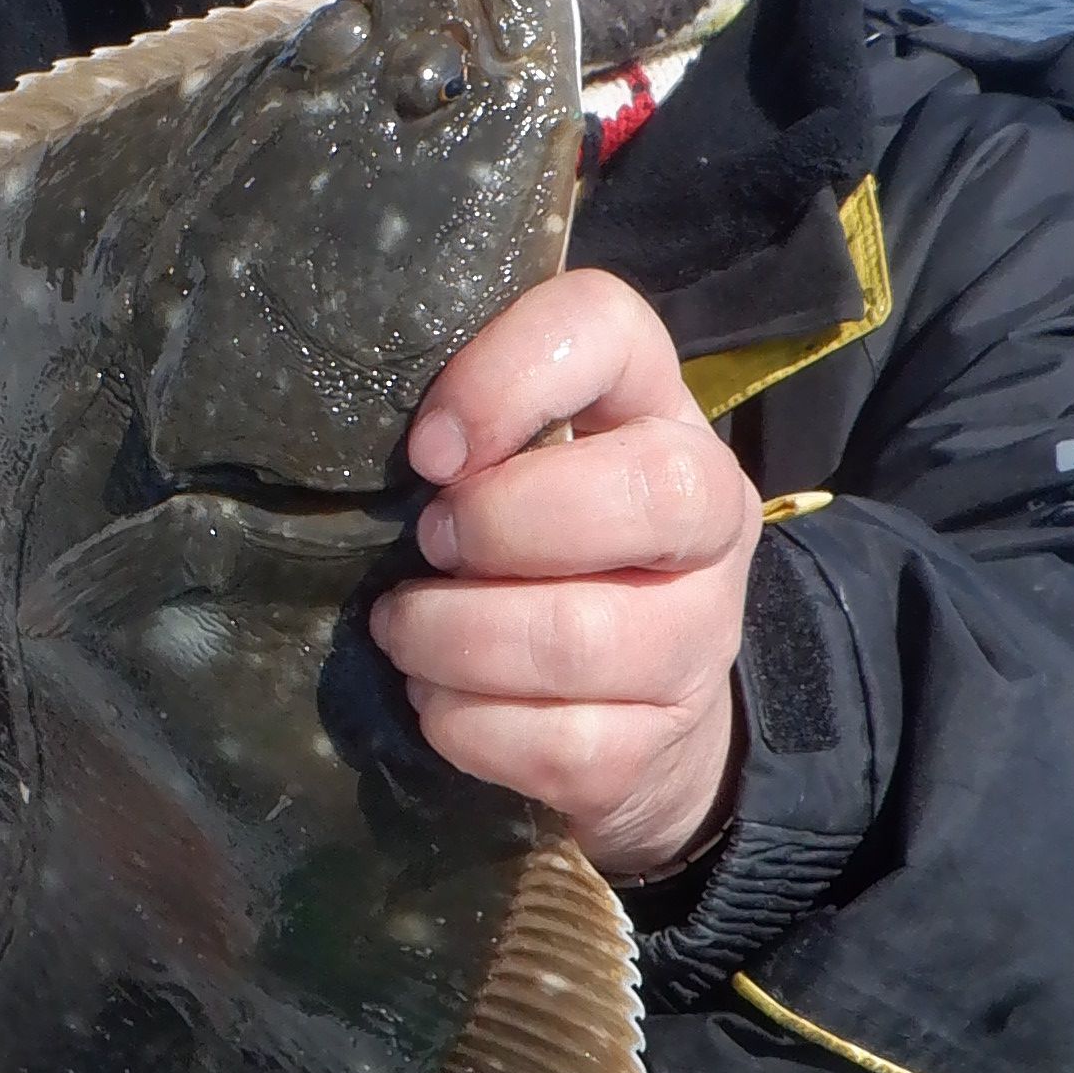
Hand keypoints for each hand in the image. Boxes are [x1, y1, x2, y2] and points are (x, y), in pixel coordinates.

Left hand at [371, 269, 761, 885]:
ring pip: (579, 638)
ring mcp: (699, 636)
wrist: (639, 705)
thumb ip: (469, 431)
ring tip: (405, 631)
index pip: (606, 328)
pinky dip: (466, 725)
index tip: (428, 450)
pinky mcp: (661, 744)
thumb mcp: (511, 465)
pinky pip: (552, 744)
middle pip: (645, 493)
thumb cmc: (540, 548)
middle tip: (427, 545)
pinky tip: (440, 703)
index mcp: (656, 410)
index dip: (507, 376)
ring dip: (454, 638)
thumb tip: (365, 448)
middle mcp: (708, 513)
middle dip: (499, 525)